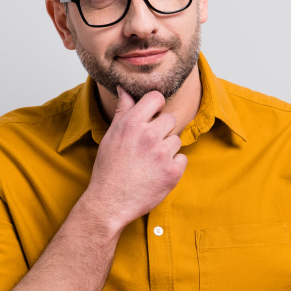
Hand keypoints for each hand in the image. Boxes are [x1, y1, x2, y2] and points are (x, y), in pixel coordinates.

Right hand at [81, 88, 187, 231]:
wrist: (110, 202)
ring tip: (149, 163)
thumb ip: (122, 110)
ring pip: (176, 140)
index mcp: (132, 123)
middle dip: (161, 130)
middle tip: (147, 147)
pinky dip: (173, 166)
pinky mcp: (173, 172)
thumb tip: (125, 88)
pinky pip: (182, 159)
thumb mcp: (111, 136)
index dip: (155, 106)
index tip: (152, 116)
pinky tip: (157, 173)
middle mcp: (149, 135)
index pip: (156, 98)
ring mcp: (162, 154)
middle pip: (170, 119)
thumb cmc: (108, 169)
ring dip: (167, 150)